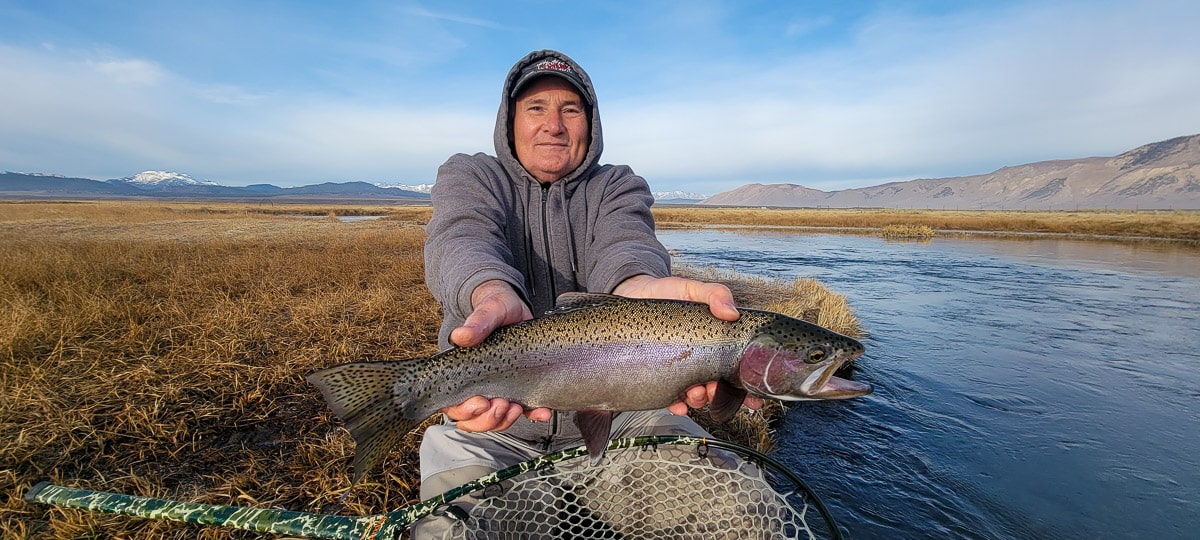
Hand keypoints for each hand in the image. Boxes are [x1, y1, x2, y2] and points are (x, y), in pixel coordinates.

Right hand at [445, 280, 550, 430]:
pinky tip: (542, 411)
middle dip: (487, 419)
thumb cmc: (497, 307)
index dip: (464, 410)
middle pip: (472, 419)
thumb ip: (478, 322)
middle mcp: (478, 384)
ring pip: (494, 420)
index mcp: (462, 370)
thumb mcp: (490, 310)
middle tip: (502, 405)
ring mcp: (500, 388)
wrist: (518, 307)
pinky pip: (524, 411)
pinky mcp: (520, 388)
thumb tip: (461, 336)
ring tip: (517, 407)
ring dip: (504, 420)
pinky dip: (533, 415)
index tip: (480, 402)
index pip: (453, 403)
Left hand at [614, 275, 758, 413]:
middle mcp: (701, 360)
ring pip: (697, 395)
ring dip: (700, 400)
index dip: (748, 385)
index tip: (755, 396)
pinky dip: (677, 405)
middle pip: (719, 386)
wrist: (634, 294)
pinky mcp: (660, 376)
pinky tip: (677, 404)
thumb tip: (732, 313)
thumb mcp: (694, 290)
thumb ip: (716, 295)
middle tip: (714, 389)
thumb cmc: (668, 293)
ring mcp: (681, 370)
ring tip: (695, 393)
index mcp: (715, 344)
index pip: (737, 367)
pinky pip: (670, 398)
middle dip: (720, 394)